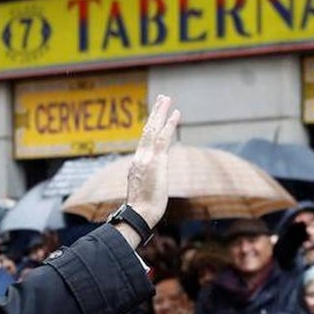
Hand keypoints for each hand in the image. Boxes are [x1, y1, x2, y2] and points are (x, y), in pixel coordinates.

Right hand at [123, 94, 180, 244]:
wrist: (140, 214)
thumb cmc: (143, 210)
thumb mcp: (144, 193)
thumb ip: (147, 183)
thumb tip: (150, 184)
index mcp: (137, 165)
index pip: (144, 143)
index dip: (150, 128)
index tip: (155, 117)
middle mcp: (139, 158)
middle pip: (147, 131)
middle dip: (155, 114)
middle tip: (161, 99)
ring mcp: (146, 158)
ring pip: (153, 130)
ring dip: (160, 112)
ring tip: (166, 98)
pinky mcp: (156, 161)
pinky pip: (163, 138)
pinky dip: (169, 124)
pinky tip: (176, 113)